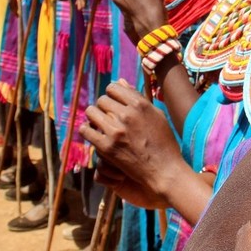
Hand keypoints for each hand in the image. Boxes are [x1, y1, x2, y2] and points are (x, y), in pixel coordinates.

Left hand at [80, 81, 183, 208]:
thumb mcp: (156, 114)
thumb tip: (120, 81)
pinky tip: (92, 134)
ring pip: (91, 112)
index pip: (114, 87)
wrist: (164, 170)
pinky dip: (86, 131)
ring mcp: (116, 131)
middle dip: (103, 107)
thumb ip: (137, 97)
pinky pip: (86, 130)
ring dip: (93, 117)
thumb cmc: (163, 142)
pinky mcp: (107, 147)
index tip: (113, 103)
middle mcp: (127, 114)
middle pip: (102, 100)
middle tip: (107, 116)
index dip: (112, 95)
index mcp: (140, 104)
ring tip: (98, 124)